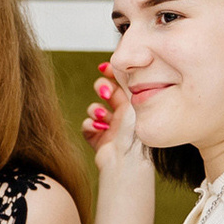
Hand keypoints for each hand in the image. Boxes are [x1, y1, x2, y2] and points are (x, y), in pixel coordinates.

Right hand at [83, 59, 144, 179]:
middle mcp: (123, 113)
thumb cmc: (135, 132)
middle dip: (102, 88)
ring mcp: (110, 126)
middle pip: (105, 90)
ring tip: (103, 117)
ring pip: (94, 108)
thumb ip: (125, 83)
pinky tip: (98, 129)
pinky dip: (90, 125)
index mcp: (135, 103)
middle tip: (105, 92)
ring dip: (95, 110)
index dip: (111, 73)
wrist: (127, 161)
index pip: (121, 82)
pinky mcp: (99, 139)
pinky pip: (88, 125)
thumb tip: (117, 63)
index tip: (105, 67)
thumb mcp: (132, 101)